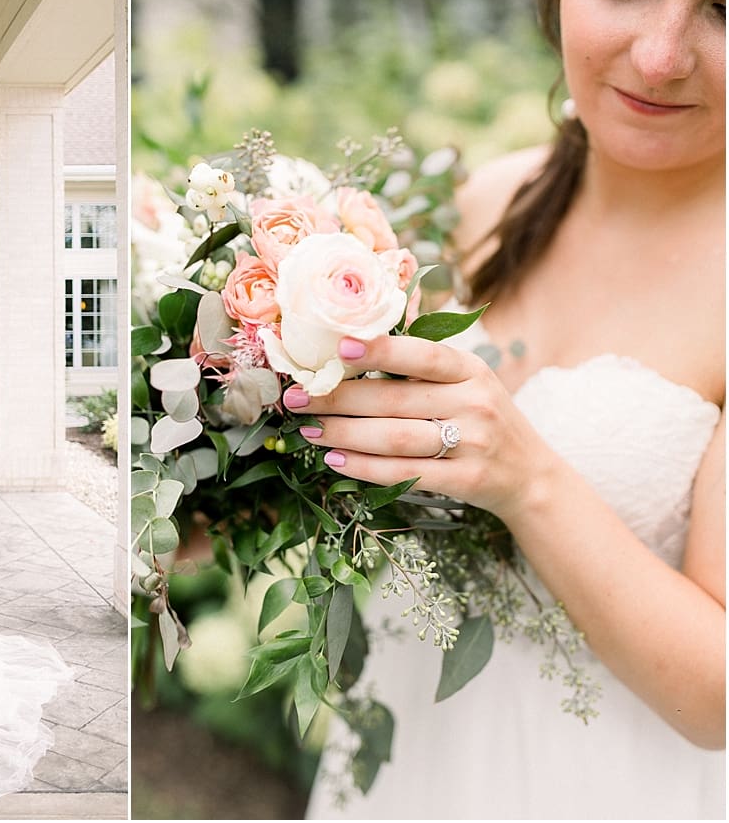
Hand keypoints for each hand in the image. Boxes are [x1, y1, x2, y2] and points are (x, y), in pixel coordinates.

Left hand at [287, 335, 555, 518]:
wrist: (530, 476)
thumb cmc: (482, 419)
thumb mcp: (467, 382)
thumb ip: (422, 367)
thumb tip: (352, 346)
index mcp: (471, 370)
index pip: (422, 355)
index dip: (380, 351)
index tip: (339, 348)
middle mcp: (474, 402)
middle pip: (394, 400)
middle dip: (338, 398)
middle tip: (296, 397)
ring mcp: (473, 443)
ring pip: (394, 438)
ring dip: (344, 434)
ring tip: (308, 430)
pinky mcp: (465, 480)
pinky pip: (404, 473)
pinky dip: (365, 468)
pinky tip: (335, 461)